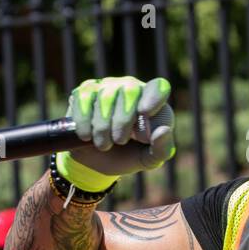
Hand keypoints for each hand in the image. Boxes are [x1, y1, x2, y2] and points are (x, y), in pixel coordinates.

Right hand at [58, 76, 174, 185]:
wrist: (95, 162)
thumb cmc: (128, 155)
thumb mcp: (148, 159)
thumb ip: (162, 149)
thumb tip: (163, 131)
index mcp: (153, 102)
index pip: (159, 87)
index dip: (153, 97)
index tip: (145, 113)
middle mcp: (131, 88)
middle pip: (130, 90)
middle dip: (123, 120)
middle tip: (119, 141)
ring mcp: (107, 87)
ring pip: (106, 96)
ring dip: (103, 126)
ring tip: (104, 145)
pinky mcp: (84, 92)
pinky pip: (85, 99)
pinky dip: (85, 121)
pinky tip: (87, 136)